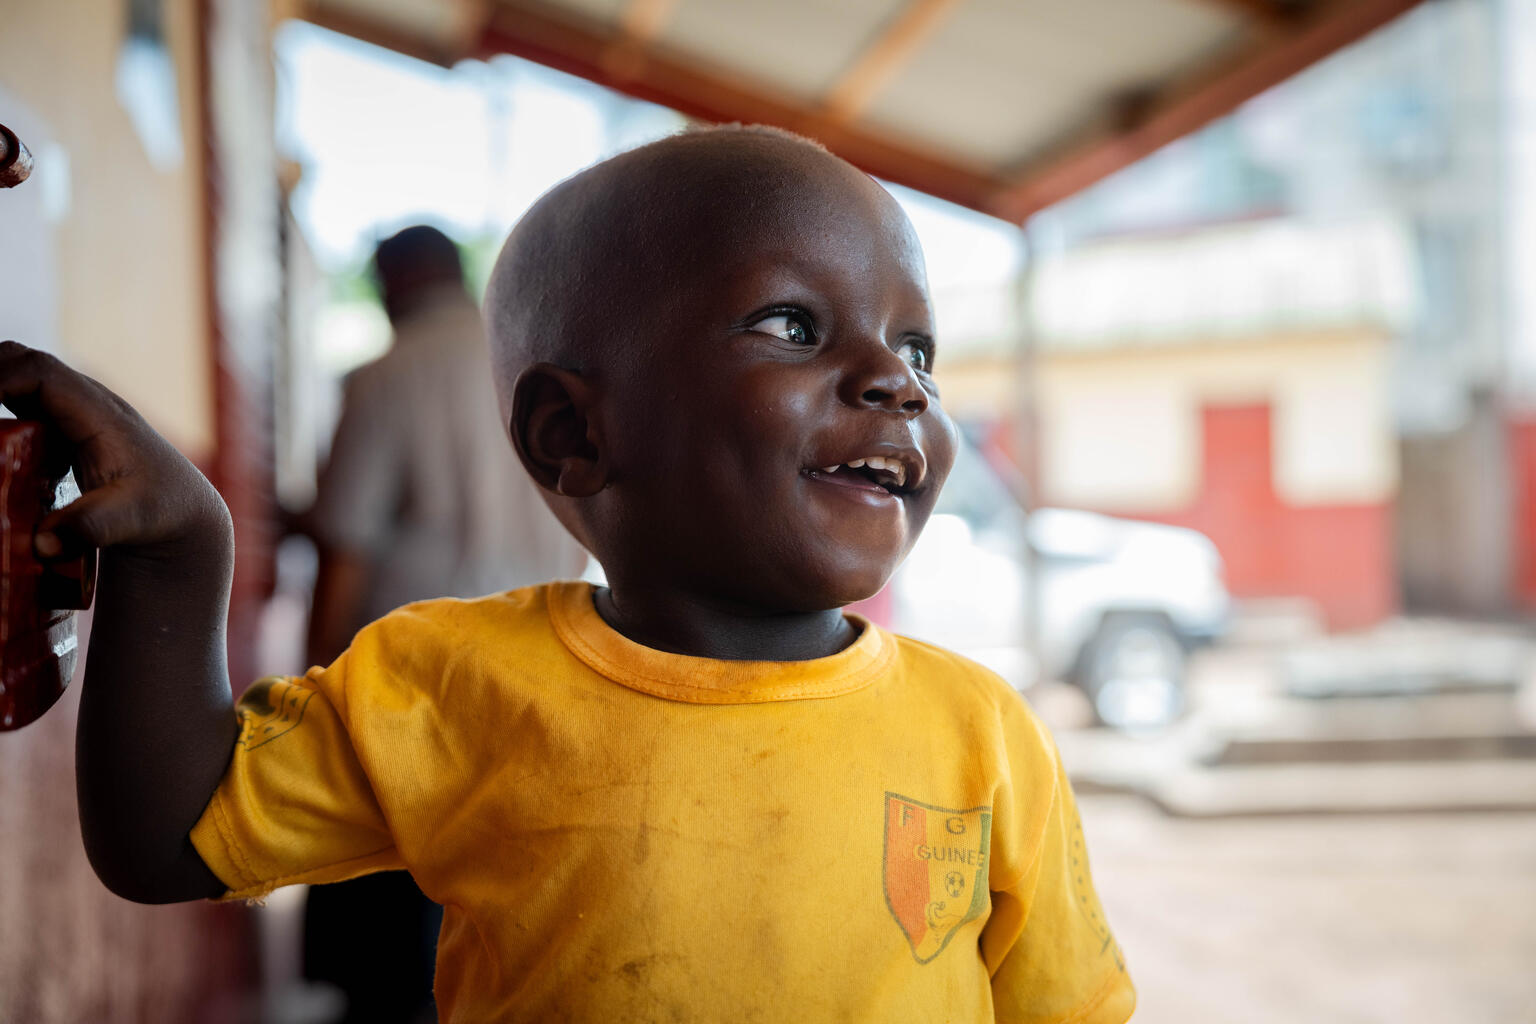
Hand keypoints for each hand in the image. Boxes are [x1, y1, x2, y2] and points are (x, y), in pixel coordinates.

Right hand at [0, 341, 230, 560]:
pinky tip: (1, 450)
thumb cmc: (165, 508)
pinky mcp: (64, 432)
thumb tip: (42, 543)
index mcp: (100, 413)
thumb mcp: (132, 519)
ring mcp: (74, 414)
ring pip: (21, 382)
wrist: (184, 511)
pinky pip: (22, 408)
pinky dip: (0, 417)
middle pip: (23, 363)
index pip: (40, 372)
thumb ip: (89, 526)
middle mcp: (85, 403)